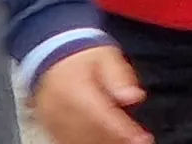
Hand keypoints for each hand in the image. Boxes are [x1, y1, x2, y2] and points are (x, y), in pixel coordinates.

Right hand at [30, 44, 151, 143]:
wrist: (52, 57)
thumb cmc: (83, 58)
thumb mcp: (106, 56)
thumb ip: (120, 77)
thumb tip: (133, 96)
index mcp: (73, 87)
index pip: (101, 114)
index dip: (122, 130)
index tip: (142, 138)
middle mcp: (58, 107)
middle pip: (90, 132)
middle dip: (116, 139)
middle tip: (137, 141)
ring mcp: (51, 120)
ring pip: (78, 140)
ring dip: (103, 143)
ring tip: (124, 140)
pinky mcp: (49, 128)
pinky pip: (66, 141)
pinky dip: (86, 143)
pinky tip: (104, 141)